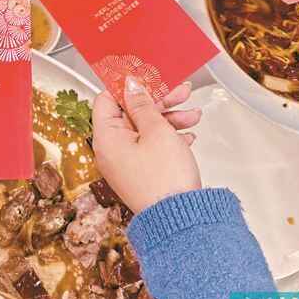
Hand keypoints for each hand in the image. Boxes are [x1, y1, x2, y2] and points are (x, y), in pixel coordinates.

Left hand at [93, 77, 200, 213]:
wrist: (182, 221)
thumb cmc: (166, 179)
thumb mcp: (156, 130)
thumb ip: (142, 104)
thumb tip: (130, 85)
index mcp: (106, 138)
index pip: (107, 100)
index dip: (128, 87)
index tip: (148, 78)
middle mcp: (111, 151)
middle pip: (130, 114)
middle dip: (158, 102)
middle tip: (180, 92)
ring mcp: (125, 163)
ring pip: (145, 129)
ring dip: (169, 119)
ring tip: (193, 115)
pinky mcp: (140, 173)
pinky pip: (151, 147)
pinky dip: (169, 138)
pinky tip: (188, 136)